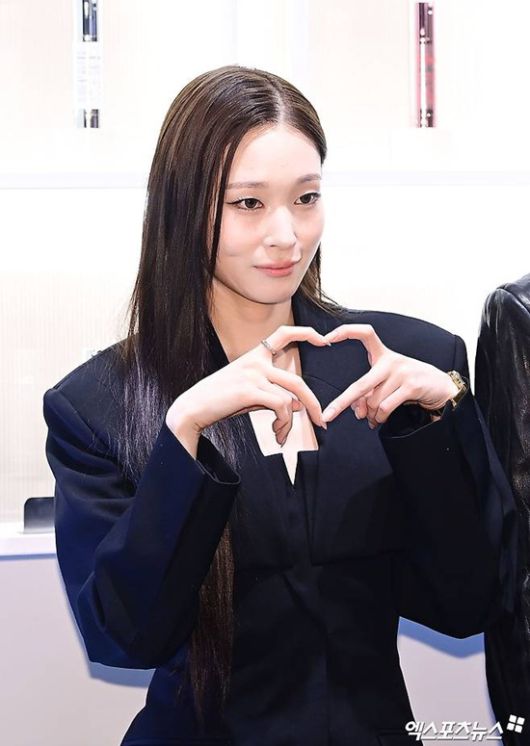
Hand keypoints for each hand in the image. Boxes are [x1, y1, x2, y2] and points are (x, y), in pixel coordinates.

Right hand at [166, 326, 329, 446]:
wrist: (193, 408)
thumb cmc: (219, 401)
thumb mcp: (250, 395)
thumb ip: (274, 395)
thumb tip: (298, 405)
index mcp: (254, 356)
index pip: (283, 334)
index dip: (305, 333)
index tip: (323, 339)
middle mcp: (256, 361)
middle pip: (296, 381)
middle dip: (313, 404)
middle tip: (321, 422)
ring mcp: (253, 374)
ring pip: (290, 398)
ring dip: (290, 423)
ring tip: (281, 435)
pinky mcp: (250, 390)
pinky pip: (281, 406)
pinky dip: (283, 424)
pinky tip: (276, 434)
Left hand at [320, 324, 459, 427]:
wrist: (441, 387)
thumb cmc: (410, 383)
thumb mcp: (388, 384)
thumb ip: (370, 394)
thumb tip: (358, 412)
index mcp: (383, 355)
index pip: (365, 334)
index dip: (346, 332)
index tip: (327, 337)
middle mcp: (391, 361)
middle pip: (360, 384)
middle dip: (341, 402)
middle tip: (328, 415)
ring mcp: (401, 372)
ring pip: (374, 402)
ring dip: (372, 415)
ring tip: (374, 419)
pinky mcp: (411, 385)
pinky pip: (386, 407)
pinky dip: (381, 418)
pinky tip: (381, 420)